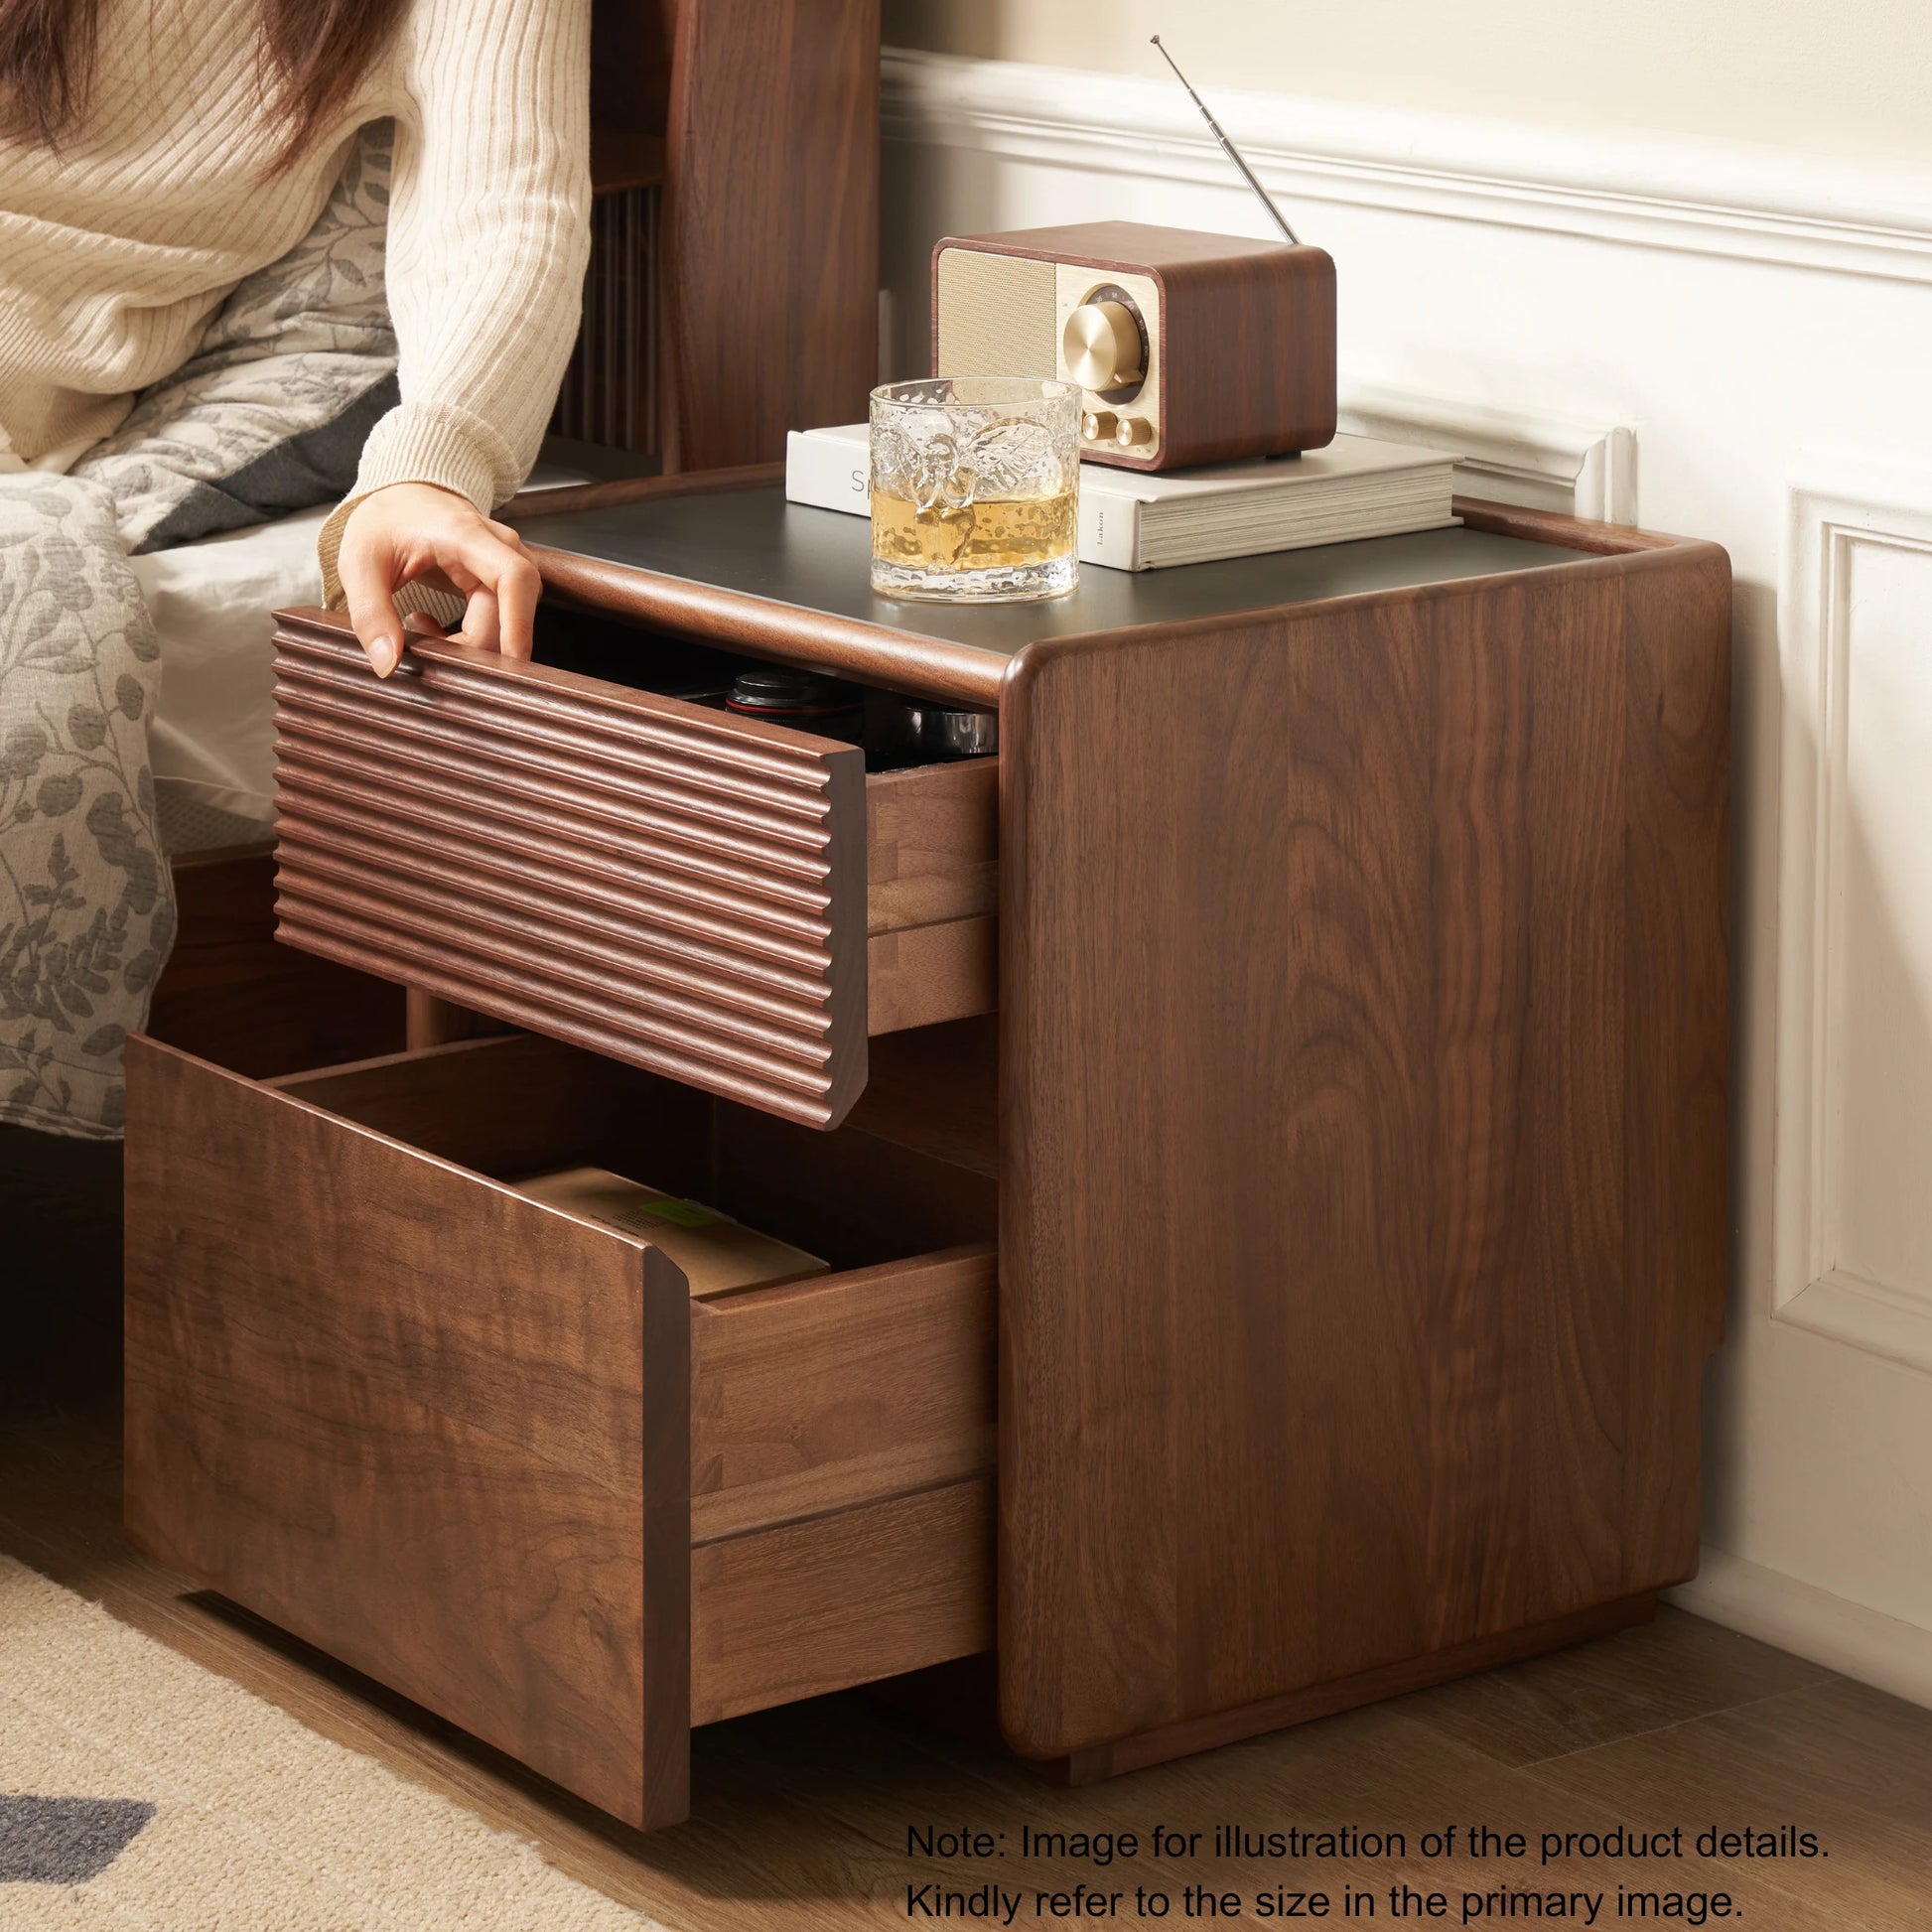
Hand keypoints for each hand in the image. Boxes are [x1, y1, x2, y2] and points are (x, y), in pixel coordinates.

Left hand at [337, 481, 541, 676]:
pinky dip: (472, 638)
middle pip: (510, 613)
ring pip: (509, 622)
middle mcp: (500, 547)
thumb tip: (389, 664)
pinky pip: (502, 621)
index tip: (506, 665)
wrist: (401, 497)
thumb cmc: (384, 521)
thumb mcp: (359, 564)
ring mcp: (508, 563)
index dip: (518, 625)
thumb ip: (371, 614)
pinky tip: (437, 629)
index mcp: (465, 534)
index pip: (514, 579)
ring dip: (471, 645)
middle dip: (474, 648)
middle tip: (424, 651)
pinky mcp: (504, 582)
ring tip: (423, 632)